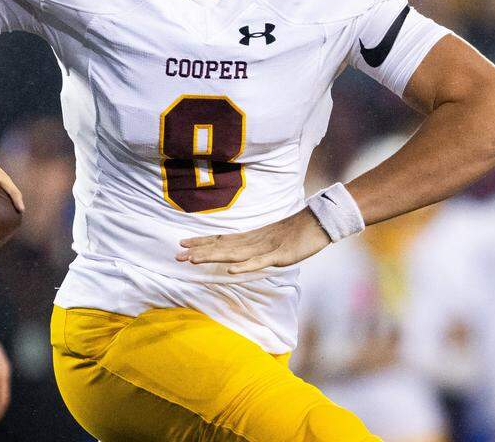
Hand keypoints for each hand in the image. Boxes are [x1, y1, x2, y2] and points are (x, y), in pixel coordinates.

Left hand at [176, 208, 329, 273]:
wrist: (317, 223)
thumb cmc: (295, 233)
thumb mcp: (270, 241)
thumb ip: (255, 247)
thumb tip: (240, 253)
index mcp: (250, 238)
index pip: (220, 240)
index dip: (201, 242)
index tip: (182, 244)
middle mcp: (253, 242)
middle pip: (221, 247)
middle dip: (199, 251)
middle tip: (177, 256)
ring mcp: (265, 248)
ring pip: (234, 254)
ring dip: (213, 257)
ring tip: (194, 260)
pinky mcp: (279, 256)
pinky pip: (259, 262)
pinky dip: (244, 267)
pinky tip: (230, 270)